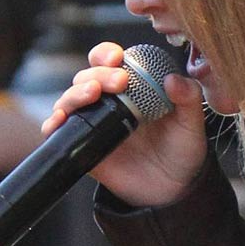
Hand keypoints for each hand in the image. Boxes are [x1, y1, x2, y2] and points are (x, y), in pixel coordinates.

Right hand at [42, 42, 208, 206]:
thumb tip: (174, 80)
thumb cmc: (181, 152)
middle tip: (119, 82)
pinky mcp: (84, 147)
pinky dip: (53, 123)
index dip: (107, 54)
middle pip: (88, 76)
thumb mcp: (191, 124)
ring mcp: (94, 124)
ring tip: (93, 93)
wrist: (172, 191)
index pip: (109, 61)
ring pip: (71, 99)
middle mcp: (108, 102)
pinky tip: (60, 120)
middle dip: (99, 73)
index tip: (118, 58)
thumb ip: (188, 99)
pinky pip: (60, 132)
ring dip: (76, 92)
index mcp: (131, 88)